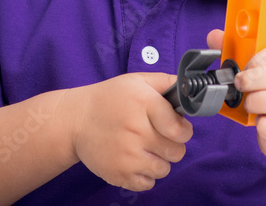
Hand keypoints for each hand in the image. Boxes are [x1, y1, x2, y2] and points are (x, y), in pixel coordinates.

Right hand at [70, 72, 192, 191]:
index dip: (184, 129)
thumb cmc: (110, 99)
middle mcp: (136, 131)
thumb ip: (166, 82)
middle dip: (173, 144)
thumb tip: (190, 89)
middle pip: (177, 151)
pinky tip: (136, 160)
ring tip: (145, 147)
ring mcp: (127, 156)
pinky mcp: (119, 174)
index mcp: (143, 104)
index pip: (179, 128)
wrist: (75, 121)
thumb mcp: (137, 81)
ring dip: (159, 160)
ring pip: (164, 169)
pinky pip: (148, 184)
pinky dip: (146, 175)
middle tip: (159, 136)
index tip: (178, 127)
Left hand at [207, 29, 265, 162]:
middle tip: (239, 85)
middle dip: (253, 79)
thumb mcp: (258, 71)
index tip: (244, 66)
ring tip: (247, 104)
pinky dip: (265, 126)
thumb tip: (214, 36)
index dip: (258, 59)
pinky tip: (259, 123)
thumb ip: (235, 52)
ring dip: (256, 102)